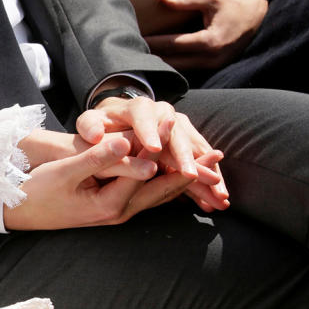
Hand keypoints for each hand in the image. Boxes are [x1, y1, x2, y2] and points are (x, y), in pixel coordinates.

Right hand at [3, 136, 193, 229]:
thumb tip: (129, 143)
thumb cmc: (38, 191)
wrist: (19, 212)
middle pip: (164, 190)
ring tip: (208, 164)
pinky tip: (178, 172)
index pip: (147, 172)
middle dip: (191, 172)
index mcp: (110, 203)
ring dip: (184, 179)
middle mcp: (120, 211)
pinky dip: (167, 182)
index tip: (178, 123)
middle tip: (217, 154)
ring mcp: (118, 211)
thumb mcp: (64, 173)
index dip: (164, 147)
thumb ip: (98, 158)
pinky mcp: (114, 206)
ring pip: (159, 194)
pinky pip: (148, 194)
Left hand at [76, 96, 229, 211]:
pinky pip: (200, 164)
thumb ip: (90, 127)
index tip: (153, 148)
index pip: (145, 119)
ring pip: (196, 152)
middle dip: (187, 157)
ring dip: (208, 174)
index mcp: (140, 108)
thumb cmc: (99, 126)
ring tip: (218, 196)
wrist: (114, 122)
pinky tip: (217, 200)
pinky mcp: (186, 144)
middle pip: (178, 136)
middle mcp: (164, 114)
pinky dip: (208, 182)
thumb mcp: (90, 123)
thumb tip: (95, 135)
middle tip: (191, 175)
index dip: (150, 133)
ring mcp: (179, 129)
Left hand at [144, 0, 267, 70]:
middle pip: (174, 62)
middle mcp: (211, 58)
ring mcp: (213, 66)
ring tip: (140, 58)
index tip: (136, 39)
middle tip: (131, 53)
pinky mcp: (213, 68)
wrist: (258, 16)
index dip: (154, 43)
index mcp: (210, 42)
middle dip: (153, 57)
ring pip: (180, 69)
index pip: (174, 45)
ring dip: (161, 64)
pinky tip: (157, 61)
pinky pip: (188, 69)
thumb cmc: (234, 4)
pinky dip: (173, 65)